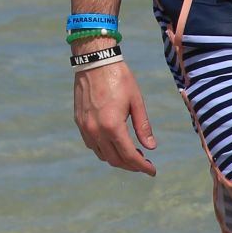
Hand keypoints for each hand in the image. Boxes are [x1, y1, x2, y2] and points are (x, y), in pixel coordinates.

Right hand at [73, 60, 156, 175]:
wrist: (94, 61)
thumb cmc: (119, 78)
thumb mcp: (136, 101)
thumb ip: (143, 126)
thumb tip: (151, 147)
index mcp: (113, 125)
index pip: (129, 155)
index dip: (142, 166)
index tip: (152, 171)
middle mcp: (96, 130)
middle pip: (115, 159)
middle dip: (131, 166)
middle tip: (144, 164)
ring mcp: (85, 127)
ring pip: (102, 155)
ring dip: (117, 159)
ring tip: (131, 155)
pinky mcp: (79, 122)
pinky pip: (92, 145)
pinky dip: (104, 150)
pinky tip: (114, 144)